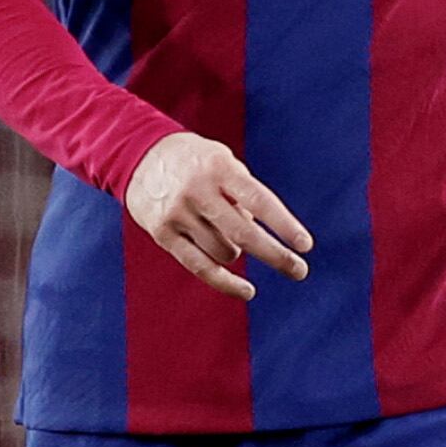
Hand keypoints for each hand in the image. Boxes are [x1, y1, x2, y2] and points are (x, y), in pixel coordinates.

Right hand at [123, 132, 312, 300]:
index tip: (305, 245)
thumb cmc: (197, 162)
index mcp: (218, 168)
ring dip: (238, 251)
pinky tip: (247, 290)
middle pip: (244, 233)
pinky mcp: (163, 234)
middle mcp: (197, 191)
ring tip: (228, 233)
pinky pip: (200, 267)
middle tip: (300, 271)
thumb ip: (244, 195)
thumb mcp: (223, 161)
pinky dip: (226, 282)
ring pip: (225, 251)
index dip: (283, 224)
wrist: (140, 156)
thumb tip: (263, 241)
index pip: (258, 200)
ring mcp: (178, 214)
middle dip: (276, 255)